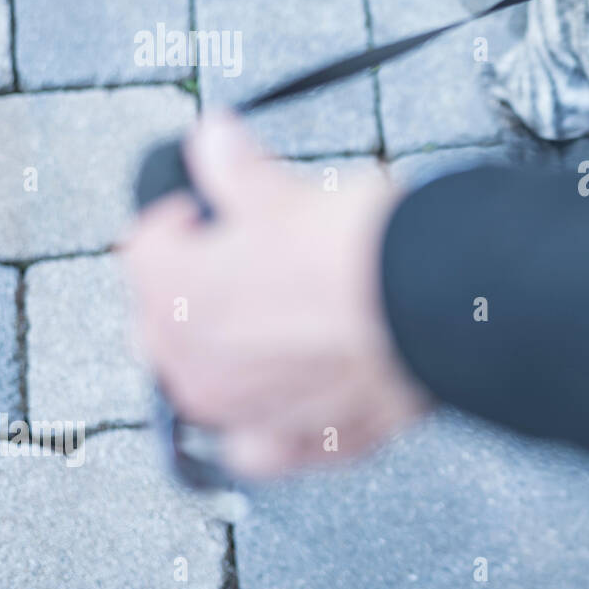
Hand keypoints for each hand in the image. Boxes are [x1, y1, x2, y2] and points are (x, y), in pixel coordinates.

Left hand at [120, 111, 431, 478]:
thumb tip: (216, 143)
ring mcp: (254, 416)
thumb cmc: (361, 250)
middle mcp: (198, 368)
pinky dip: (273, 422)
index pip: (146, 249)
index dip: (184, 220)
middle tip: (248, 258)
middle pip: (167, 327)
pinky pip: (269, 445)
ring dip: (231, 357)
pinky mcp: (314, 443)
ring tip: (278, 321)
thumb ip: (237, 170)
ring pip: (213, 389)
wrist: (441, 303)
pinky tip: (295, 393)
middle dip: (197, 292)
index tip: (212, 209)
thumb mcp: (289, 189)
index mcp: (173, 296)